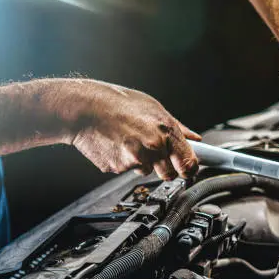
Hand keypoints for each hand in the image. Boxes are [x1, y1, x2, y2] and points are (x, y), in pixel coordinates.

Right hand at [51, 80, 199, 179]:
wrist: (83, 108)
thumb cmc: (118, 103)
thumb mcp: (154, 108)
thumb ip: (178, 128)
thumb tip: (195, 139)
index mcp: (166, 132)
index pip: (189, 163)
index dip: (189, 169)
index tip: (188, 170)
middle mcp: (153, 147)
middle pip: (169, 175)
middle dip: (165, 168)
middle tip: (153, 152)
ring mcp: (135, 159)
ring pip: (147, 171)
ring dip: (142, 162)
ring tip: (129, 141)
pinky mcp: (118, 168)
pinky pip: (127, 170)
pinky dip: (124, 161)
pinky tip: (117, 145)